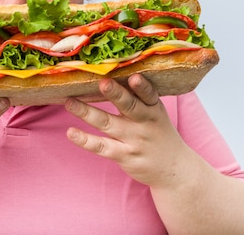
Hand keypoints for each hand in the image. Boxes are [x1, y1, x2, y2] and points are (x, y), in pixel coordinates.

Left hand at [64, 74, 191, 187]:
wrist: (173, 169)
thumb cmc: (157, 133)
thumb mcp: (155, 113)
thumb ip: (137, 96)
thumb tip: (110, 75)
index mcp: (153, 108)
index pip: (149, 94)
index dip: (142, 86)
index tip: (134, 77)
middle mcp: (145, 122)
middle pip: (129, 106)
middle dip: (116, 94)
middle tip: (103, 83)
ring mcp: (134, 140)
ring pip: (107, 124)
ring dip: (87, 112)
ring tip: (70, 103)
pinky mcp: (124, 156)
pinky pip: (102, 147)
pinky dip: (85, 140)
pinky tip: (71, 132)